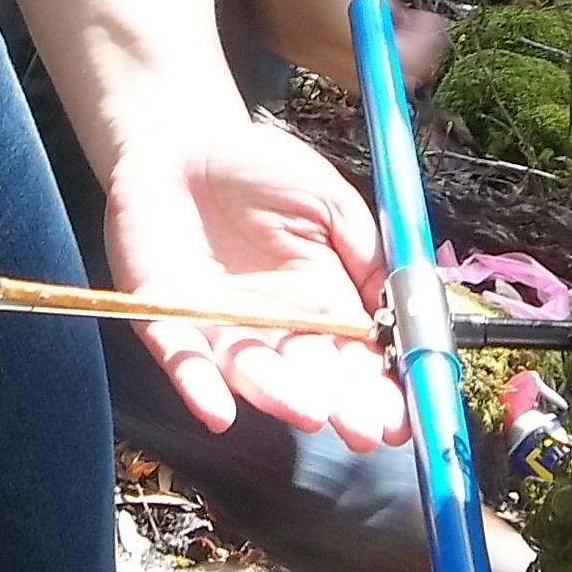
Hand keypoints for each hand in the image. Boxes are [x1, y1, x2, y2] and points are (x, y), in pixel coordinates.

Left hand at [103, 120, 408, 452]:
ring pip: (251, 375)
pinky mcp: (165, 318)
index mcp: (319, 302)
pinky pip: (181, 359)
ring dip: (279, 398)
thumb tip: (406, 306)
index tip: (402, 415)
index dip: (379, 389)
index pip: (355, 359)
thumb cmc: (258, 167)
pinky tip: (217, 412)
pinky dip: (197, 386)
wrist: (180, 141)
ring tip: (311, 412)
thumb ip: (366, 250)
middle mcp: (272, 328)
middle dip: (339, 406)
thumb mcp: (328, 200)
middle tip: (364, 430)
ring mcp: (218, 328)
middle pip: (310, 379)